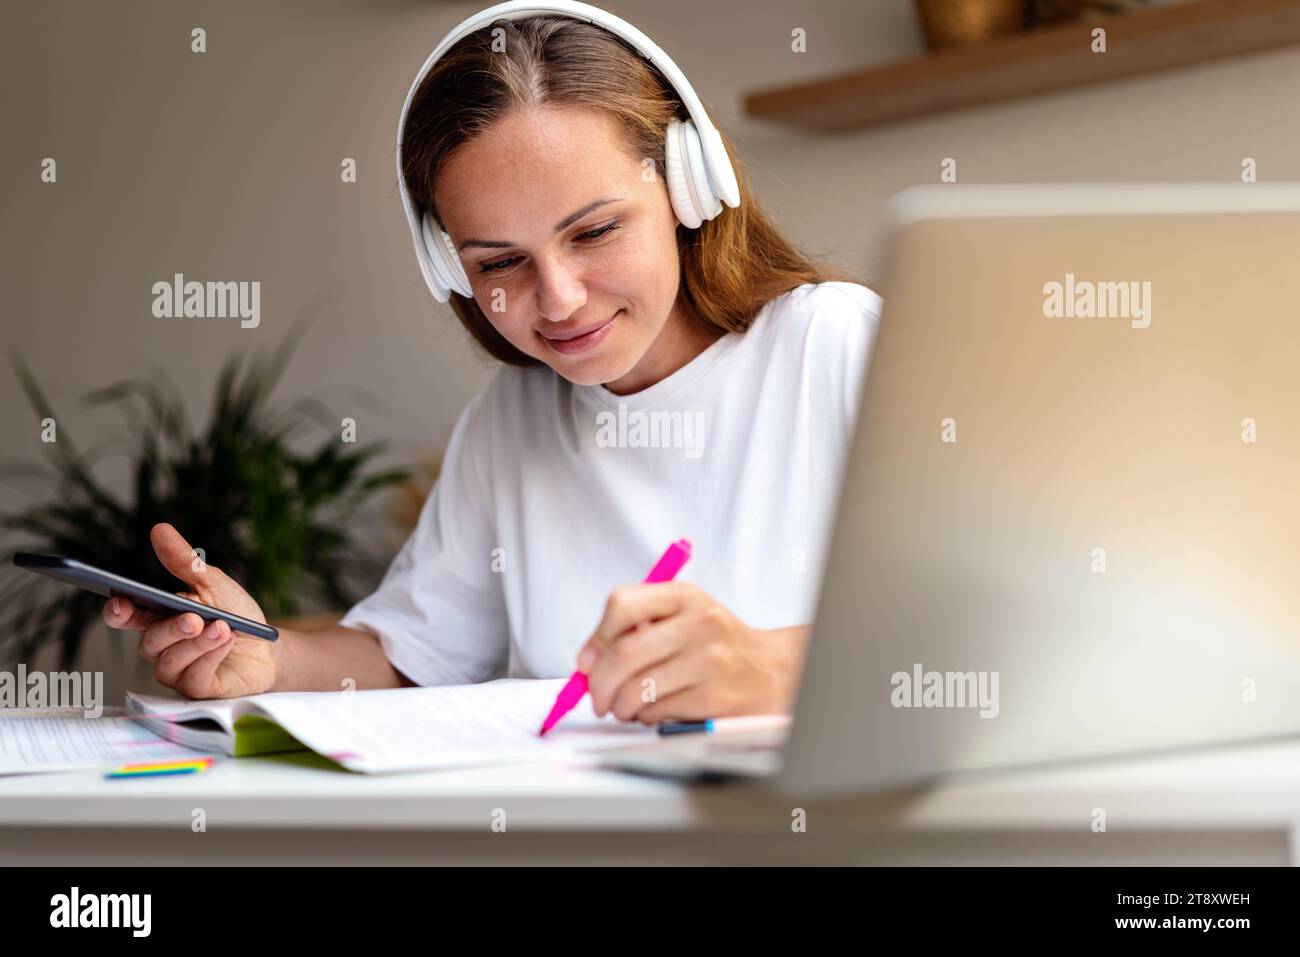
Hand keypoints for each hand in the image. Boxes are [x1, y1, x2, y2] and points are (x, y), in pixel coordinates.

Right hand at [101, 523, 277, 698]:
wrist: (269, 648)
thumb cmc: (236, 616)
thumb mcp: (213, 584)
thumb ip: (185, 562)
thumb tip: (159, 530)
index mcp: (158, 619)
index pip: (126, 617)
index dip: (118, 611)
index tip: (120, 601)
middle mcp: (162, 648)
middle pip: (149, 642)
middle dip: (170, 629)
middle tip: (193, 618)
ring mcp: (177, 672)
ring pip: (170, 661)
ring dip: (197, 643)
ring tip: (221, 627)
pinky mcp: (197, 690)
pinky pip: (192, 678)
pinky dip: (209, 658)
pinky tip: (225, 642)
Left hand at [575, 582, 806, 723]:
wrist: (771, 671)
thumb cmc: (715, 644)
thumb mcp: (683, 616)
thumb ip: (636, 627)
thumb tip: (587, 662)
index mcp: (685, 596)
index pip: (622, 604)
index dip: (596, 637)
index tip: (588, 660)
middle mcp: (699, 623)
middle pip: (623, 654)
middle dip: (599, 684)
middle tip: (596, 697)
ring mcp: (708, 661)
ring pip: (636, 689)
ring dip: (621, 705)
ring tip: (626, 706)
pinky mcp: (712, 698)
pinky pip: (656, 712)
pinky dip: (645, 717)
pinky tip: (656, 710)